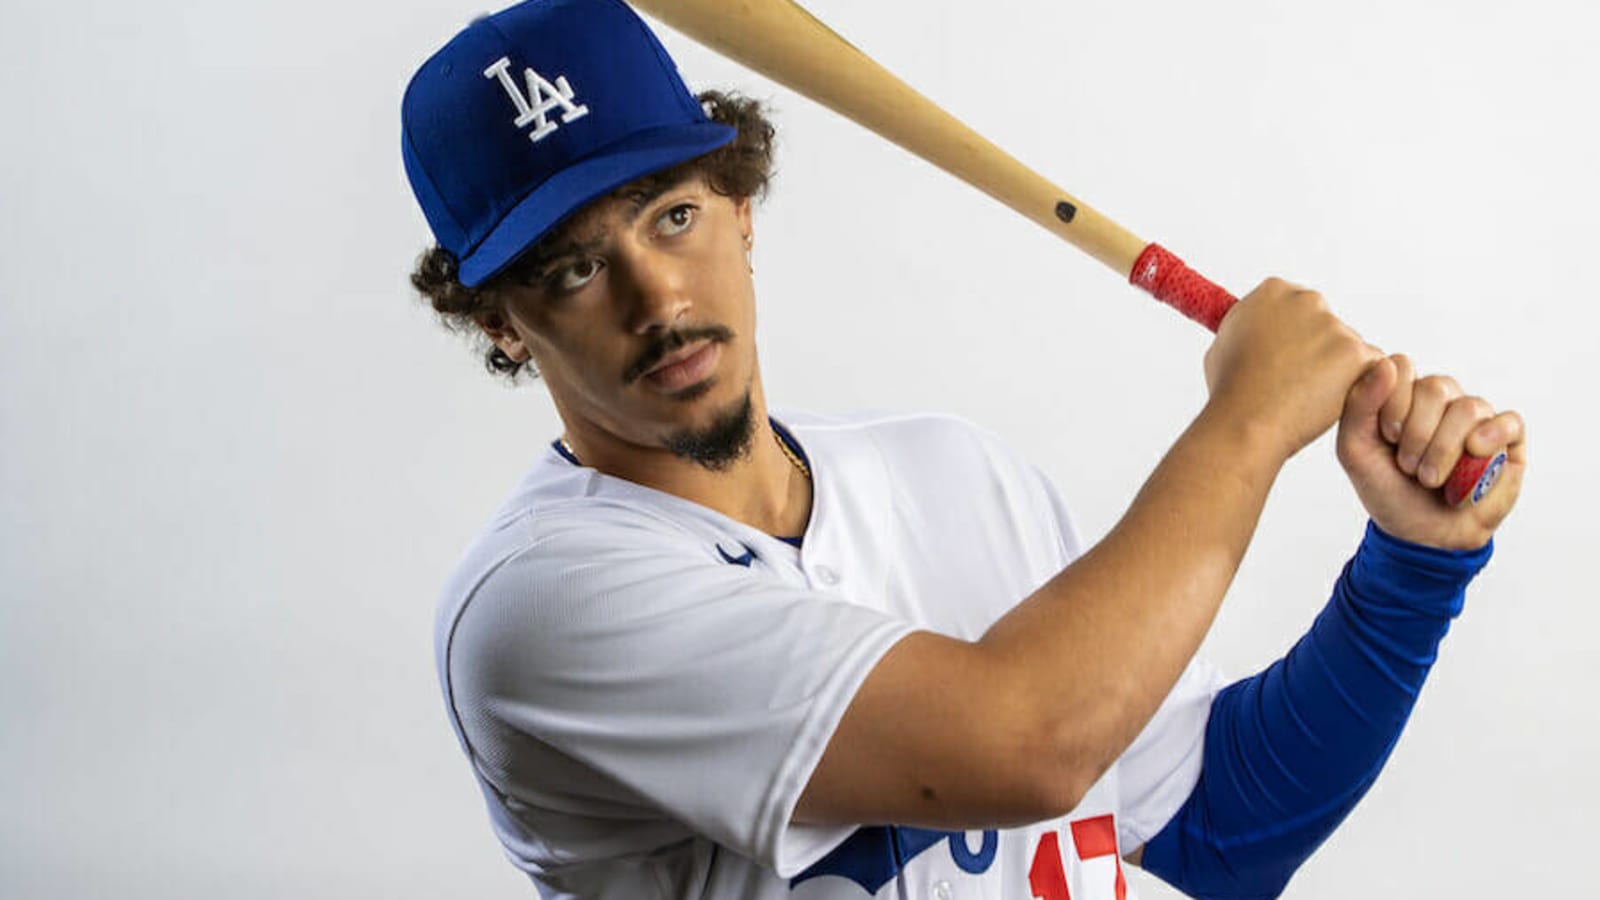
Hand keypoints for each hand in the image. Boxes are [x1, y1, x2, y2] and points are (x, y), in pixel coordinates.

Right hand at [1204, 278, 1383, 461]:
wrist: (1247, 419)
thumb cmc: (1230, 389)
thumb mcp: (1223, 342)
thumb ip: (1248, 327)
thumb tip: (1255, 331)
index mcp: (1273, 291)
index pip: (1296, 302)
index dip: (1292, 331)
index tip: (1287, 351)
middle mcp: (1307, 301)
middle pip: (1326, 322)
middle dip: (1319, 347)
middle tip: (1299, 378)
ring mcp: (1334, 326)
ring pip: (1347, 347)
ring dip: (1336, 369)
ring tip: (1306, 396)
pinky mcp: (1356, 353)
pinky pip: (1369, 367)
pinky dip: (1355, 385)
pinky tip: (1327, 400)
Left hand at [1337, 354, 1526, 549]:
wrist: (1419, 534)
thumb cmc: (1386, 489)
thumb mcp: (1355, 451)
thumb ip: (1359, 406)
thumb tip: (1387, 363)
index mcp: (1404, 394)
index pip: (1402, 367)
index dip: (1394, 402)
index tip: (1387, 437)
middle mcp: (1441, 400)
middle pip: (1436, 387)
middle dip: (1418, 433)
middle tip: (1408, 467)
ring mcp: (1476, 417)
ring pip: (1468, 408)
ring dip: (1445, 449)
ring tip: (1430, 479)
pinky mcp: (1507, 438)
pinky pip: (1508, 421)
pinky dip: (1491, 437)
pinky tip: (1475, 453)